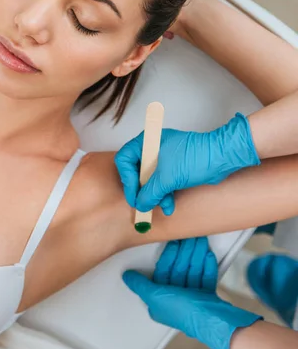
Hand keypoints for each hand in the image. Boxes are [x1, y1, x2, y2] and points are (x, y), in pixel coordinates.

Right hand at [115, 112, 259, 214]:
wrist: (222, 157)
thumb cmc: (196, 157)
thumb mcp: (167, 178)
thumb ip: (150, 192)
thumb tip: (140, 204)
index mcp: (148, 141)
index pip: (125, 160)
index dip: (127, 179)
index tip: (134, 195)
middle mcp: (153, 148)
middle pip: (136, 171)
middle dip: (141, 190)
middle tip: (142, 205)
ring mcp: (164, 158)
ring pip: (150, 179)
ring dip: (154, 195)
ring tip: (161, 206)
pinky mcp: (174, 168)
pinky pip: (163, 183)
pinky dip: (164, 195)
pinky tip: (169, 206)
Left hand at [123, 238, 261, 348]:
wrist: (215, 321)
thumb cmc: (184, 311)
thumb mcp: (155, 296)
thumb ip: (140, 285)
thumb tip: (127, 276)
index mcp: (162, 302)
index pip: (163, 272)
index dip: (169, 256)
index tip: (175, 243)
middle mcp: (176, 301)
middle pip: (179, 270)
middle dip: (185, 253)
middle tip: (191, 238)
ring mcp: (194, 300)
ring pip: (193, 272)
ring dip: (197, 256)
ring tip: (201, 242)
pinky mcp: (208, 299)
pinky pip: (206, 279)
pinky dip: (207, 267)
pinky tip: (208, 255)